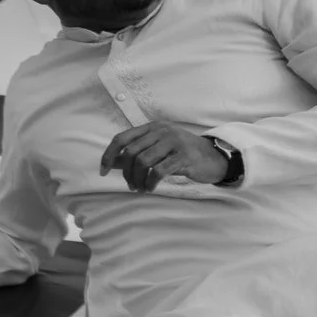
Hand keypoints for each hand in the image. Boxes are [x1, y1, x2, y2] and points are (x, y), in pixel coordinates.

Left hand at [100, 121, 229, 192]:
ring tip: (141, 188)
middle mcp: (162, 131)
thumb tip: (112, 162)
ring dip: (138, 180)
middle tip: (131, 186)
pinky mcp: (183, 156)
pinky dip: (150, 182)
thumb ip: (135, 154)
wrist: (212, 157)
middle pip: (131, 153)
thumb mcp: (157, 150)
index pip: (121, 138)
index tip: (103, 171)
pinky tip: (151, 188)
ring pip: (143, 162)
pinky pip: (158, 171)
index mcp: (153, 128)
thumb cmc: (180, 154)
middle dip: (126, 173)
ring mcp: (174, 142)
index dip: (108, 155)